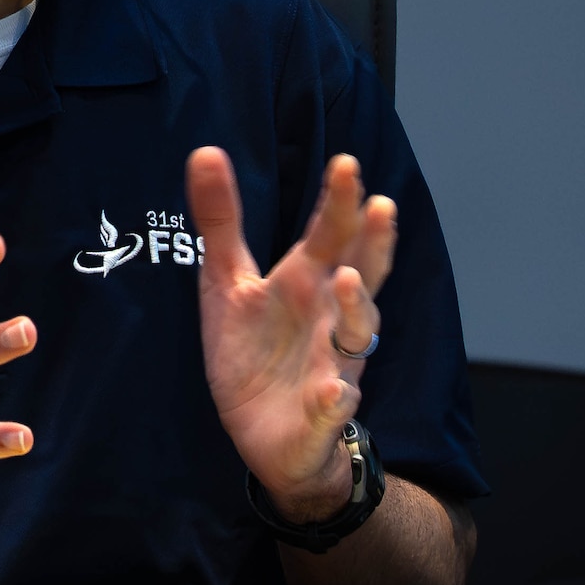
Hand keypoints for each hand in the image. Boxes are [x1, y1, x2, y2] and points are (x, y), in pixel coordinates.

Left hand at [186, 148, 396, 522]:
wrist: (261, 433)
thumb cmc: (254, 348)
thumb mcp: (228, 280)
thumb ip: (221, 219)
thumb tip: (205, 150)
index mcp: (306, 283)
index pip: (329, 236)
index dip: (338, 202)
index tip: (345, 163)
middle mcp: (330, 317)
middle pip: (360, 274)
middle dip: (371, 243)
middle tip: (378, 204)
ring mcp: (334, 364)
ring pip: (357, 335)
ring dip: (356, 309)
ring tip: (348, 280)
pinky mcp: (322, 414)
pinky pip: (335, 406)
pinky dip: (336, 399)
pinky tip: (333, 390)